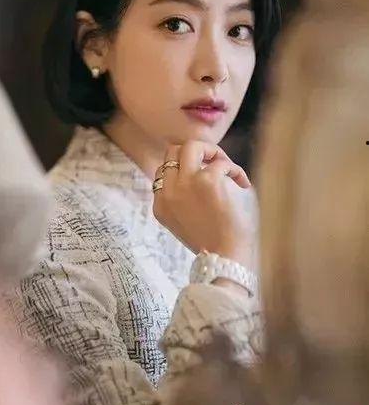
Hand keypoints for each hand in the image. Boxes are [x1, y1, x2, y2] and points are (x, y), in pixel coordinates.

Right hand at [152, 141, 254, 270]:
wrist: (224, 259)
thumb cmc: (212, 244)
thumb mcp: (184, 224)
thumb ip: (181, 201)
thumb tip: (197, 173)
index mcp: (160, 204)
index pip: (163, 170)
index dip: (184, 168)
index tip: (202, 176)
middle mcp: (168, 191)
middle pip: (173, 152)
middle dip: (195, 153)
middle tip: (214, 164)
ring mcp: (186, 184)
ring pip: (191, 146)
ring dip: (212, 152)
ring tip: (227, 168)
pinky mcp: (207, 181)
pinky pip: (221, 162)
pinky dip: (235, 170)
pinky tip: (243, 184)